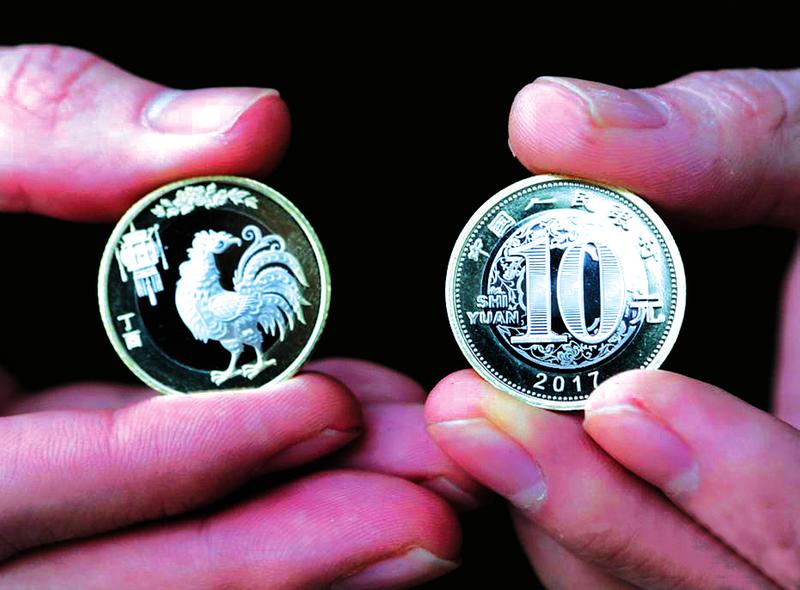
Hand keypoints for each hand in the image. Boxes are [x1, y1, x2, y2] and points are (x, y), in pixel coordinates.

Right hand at [0, 45, 469, 587]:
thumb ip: (59, 126)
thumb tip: (250, 126)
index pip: (36, 485)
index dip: (190, 455)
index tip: (330, 412)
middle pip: (118, 573)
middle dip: (282, 546)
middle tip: (426, 514)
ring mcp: (2, 533)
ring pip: (145, 574)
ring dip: (293, 545)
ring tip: (418, 508)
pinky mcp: (44, 512)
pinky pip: (147, 533)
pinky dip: (249, 505)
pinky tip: (337, 463)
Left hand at [426, 69, 799, 588]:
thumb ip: (723, 143)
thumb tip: (549, 117)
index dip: (739, 484)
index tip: (625, 402)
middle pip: (725, 582)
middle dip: (600, 511)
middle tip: (476, 419)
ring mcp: (753, 545)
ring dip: (567, 527)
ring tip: (479, 431)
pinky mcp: (696, 542)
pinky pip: (624, 581)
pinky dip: (568, 536)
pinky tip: (522, 457)